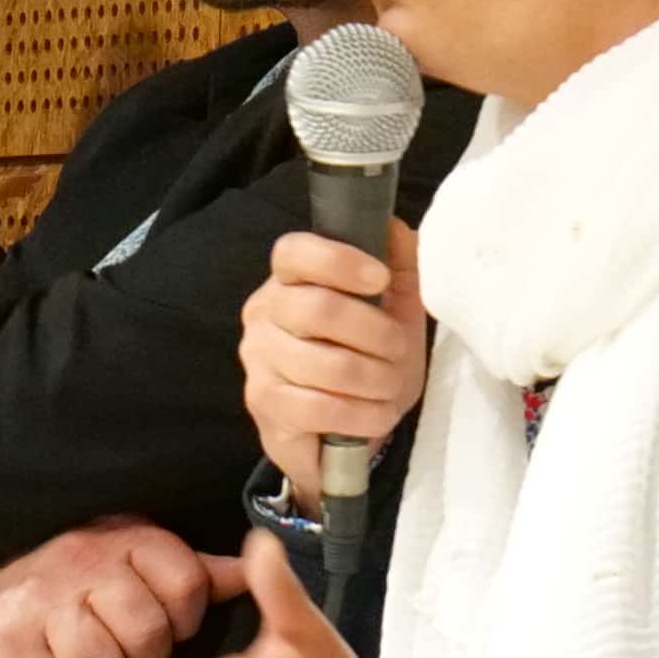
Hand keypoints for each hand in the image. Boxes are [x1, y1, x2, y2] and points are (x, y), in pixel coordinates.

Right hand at [0, 519, 222, 657]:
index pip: (187, 584)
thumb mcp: (134, 563)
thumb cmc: (71, 586)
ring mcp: (44, 601)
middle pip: (147, 632)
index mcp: (127, 539)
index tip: (164, 627)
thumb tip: (256, 569)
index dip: (184, 619)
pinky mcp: (10, 641)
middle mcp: (86, 560)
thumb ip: (194, 571)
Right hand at [239, 216, 432, 497]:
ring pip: (327, 364)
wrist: (349, 429)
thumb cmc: (369, 357)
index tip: (380, 279)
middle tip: (397, 349)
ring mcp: (259, 361)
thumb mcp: (396, 305)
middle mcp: (264, 314)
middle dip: (376, 333)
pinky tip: (375, 413)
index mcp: (289, 280)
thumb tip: (393, 228)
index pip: (293, 252)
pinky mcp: (265, 406)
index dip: (339, 261)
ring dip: (376, 379)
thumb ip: (399, 261)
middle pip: (319, 310)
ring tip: (390, 386)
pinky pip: (320, 407)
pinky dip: (362, 414)